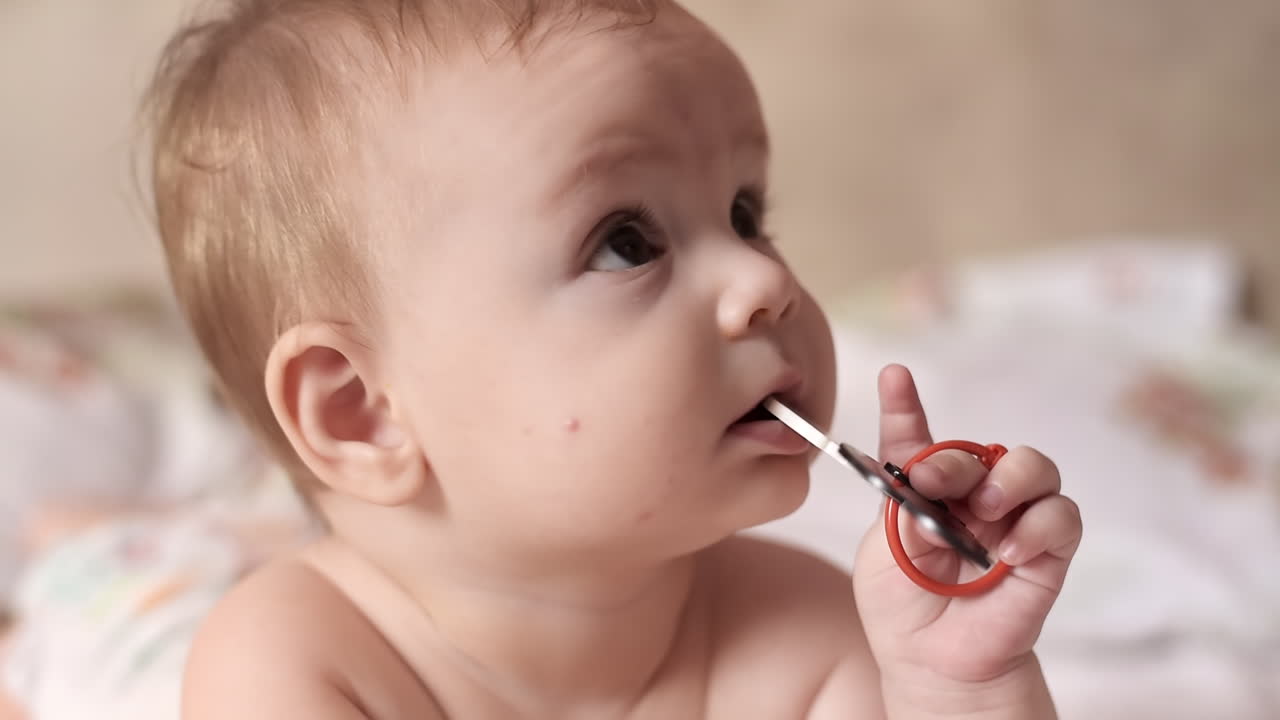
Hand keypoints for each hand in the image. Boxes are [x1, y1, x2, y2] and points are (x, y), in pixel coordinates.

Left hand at [853, 365, 1082, 689]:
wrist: (933, 662)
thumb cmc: (903, 606)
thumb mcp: (881, 555)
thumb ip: (903, 511)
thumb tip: (926, 476)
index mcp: (924, 490)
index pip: (916, 437)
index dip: (904, 404)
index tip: (893, 375)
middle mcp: (971, 495)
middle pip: (977, 450)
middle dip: (953, 459)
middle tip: (931, 482)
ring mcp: (1012, 518)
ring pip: (1033, 466)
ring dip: (1009, 479)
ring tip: (986, 510)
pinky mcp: (1047, 550)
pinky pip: (1061, 516)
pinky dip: (1038, 527)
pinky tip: (1009, 554)